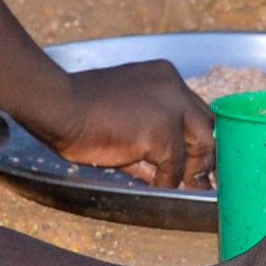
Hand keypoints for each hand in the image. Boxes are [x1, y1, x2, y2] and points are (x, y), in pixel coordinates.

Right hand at [46, 57, 216, 186]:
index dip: (197, 139)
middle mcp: (174, 88)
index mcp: (165, 78)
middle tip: (200, 181)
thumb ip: (151, 140)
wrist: (59, 107)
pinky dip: (166, 181)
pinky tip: (155, 186)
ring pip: (197, 147)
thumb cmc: (82, 112)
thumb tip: (169, 173)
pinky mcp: (161, 132)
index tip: (198, 161)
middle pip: (207, 126)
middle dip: (205, 156)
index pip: (195, 111)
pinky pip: (173, 167)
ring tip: (183, 187)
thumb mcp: (127, 118)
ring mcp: (170, 109)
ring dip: (188, 172)